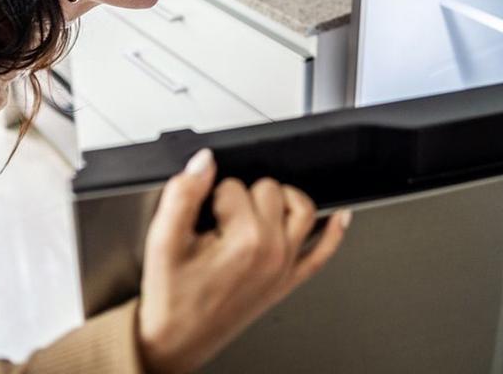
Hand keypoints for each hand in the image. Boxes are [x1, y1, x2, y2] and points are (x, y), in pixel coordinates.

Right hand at [136, 148, 350, 373]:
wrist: (176, 341)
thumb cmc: (172, 298)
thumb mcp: (163, 241)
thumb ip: (182, 194)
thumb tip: (204, 162)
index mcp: (246, 240)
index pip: (234, 185)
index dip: (211, 195)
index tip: (201, 218)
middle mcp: (274, 251)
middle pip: (269, 189)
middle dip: (241, 197)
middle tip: (217, 222)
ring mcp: (286, 266)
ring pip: (302, 207)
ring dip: (279, 200)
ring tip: (253, 209)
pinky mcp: (289, 280)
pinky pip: (323, 253)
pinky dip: (334, 232)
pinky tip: (339, 216)